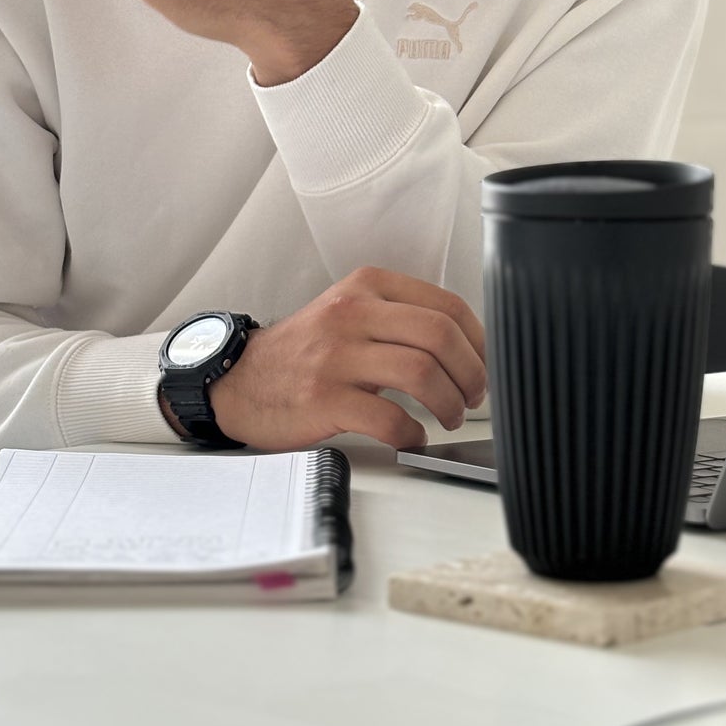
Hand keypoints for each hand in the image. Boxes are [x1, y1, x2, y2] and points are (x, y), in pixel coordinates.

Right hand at [207, 267, 487, 452]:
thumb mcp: (350, 311)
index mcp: (367, 286)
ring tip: (449, 417)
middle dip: (471, 372)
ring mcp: (337, 356)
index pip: (447, 306)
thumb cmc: (306, 350)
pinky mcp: (323, 398)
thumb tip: (465, 347)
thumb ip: (399, 317)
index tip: (485, 364)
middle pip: (440, 336)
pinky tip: (413, 439)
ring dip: (449, 403)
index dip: (479, 341)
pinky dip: (412, 435)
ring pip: (421, 373)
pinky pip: (388, 419)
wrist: (240, 378)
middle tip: (474, 396)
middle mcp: (353, 313)